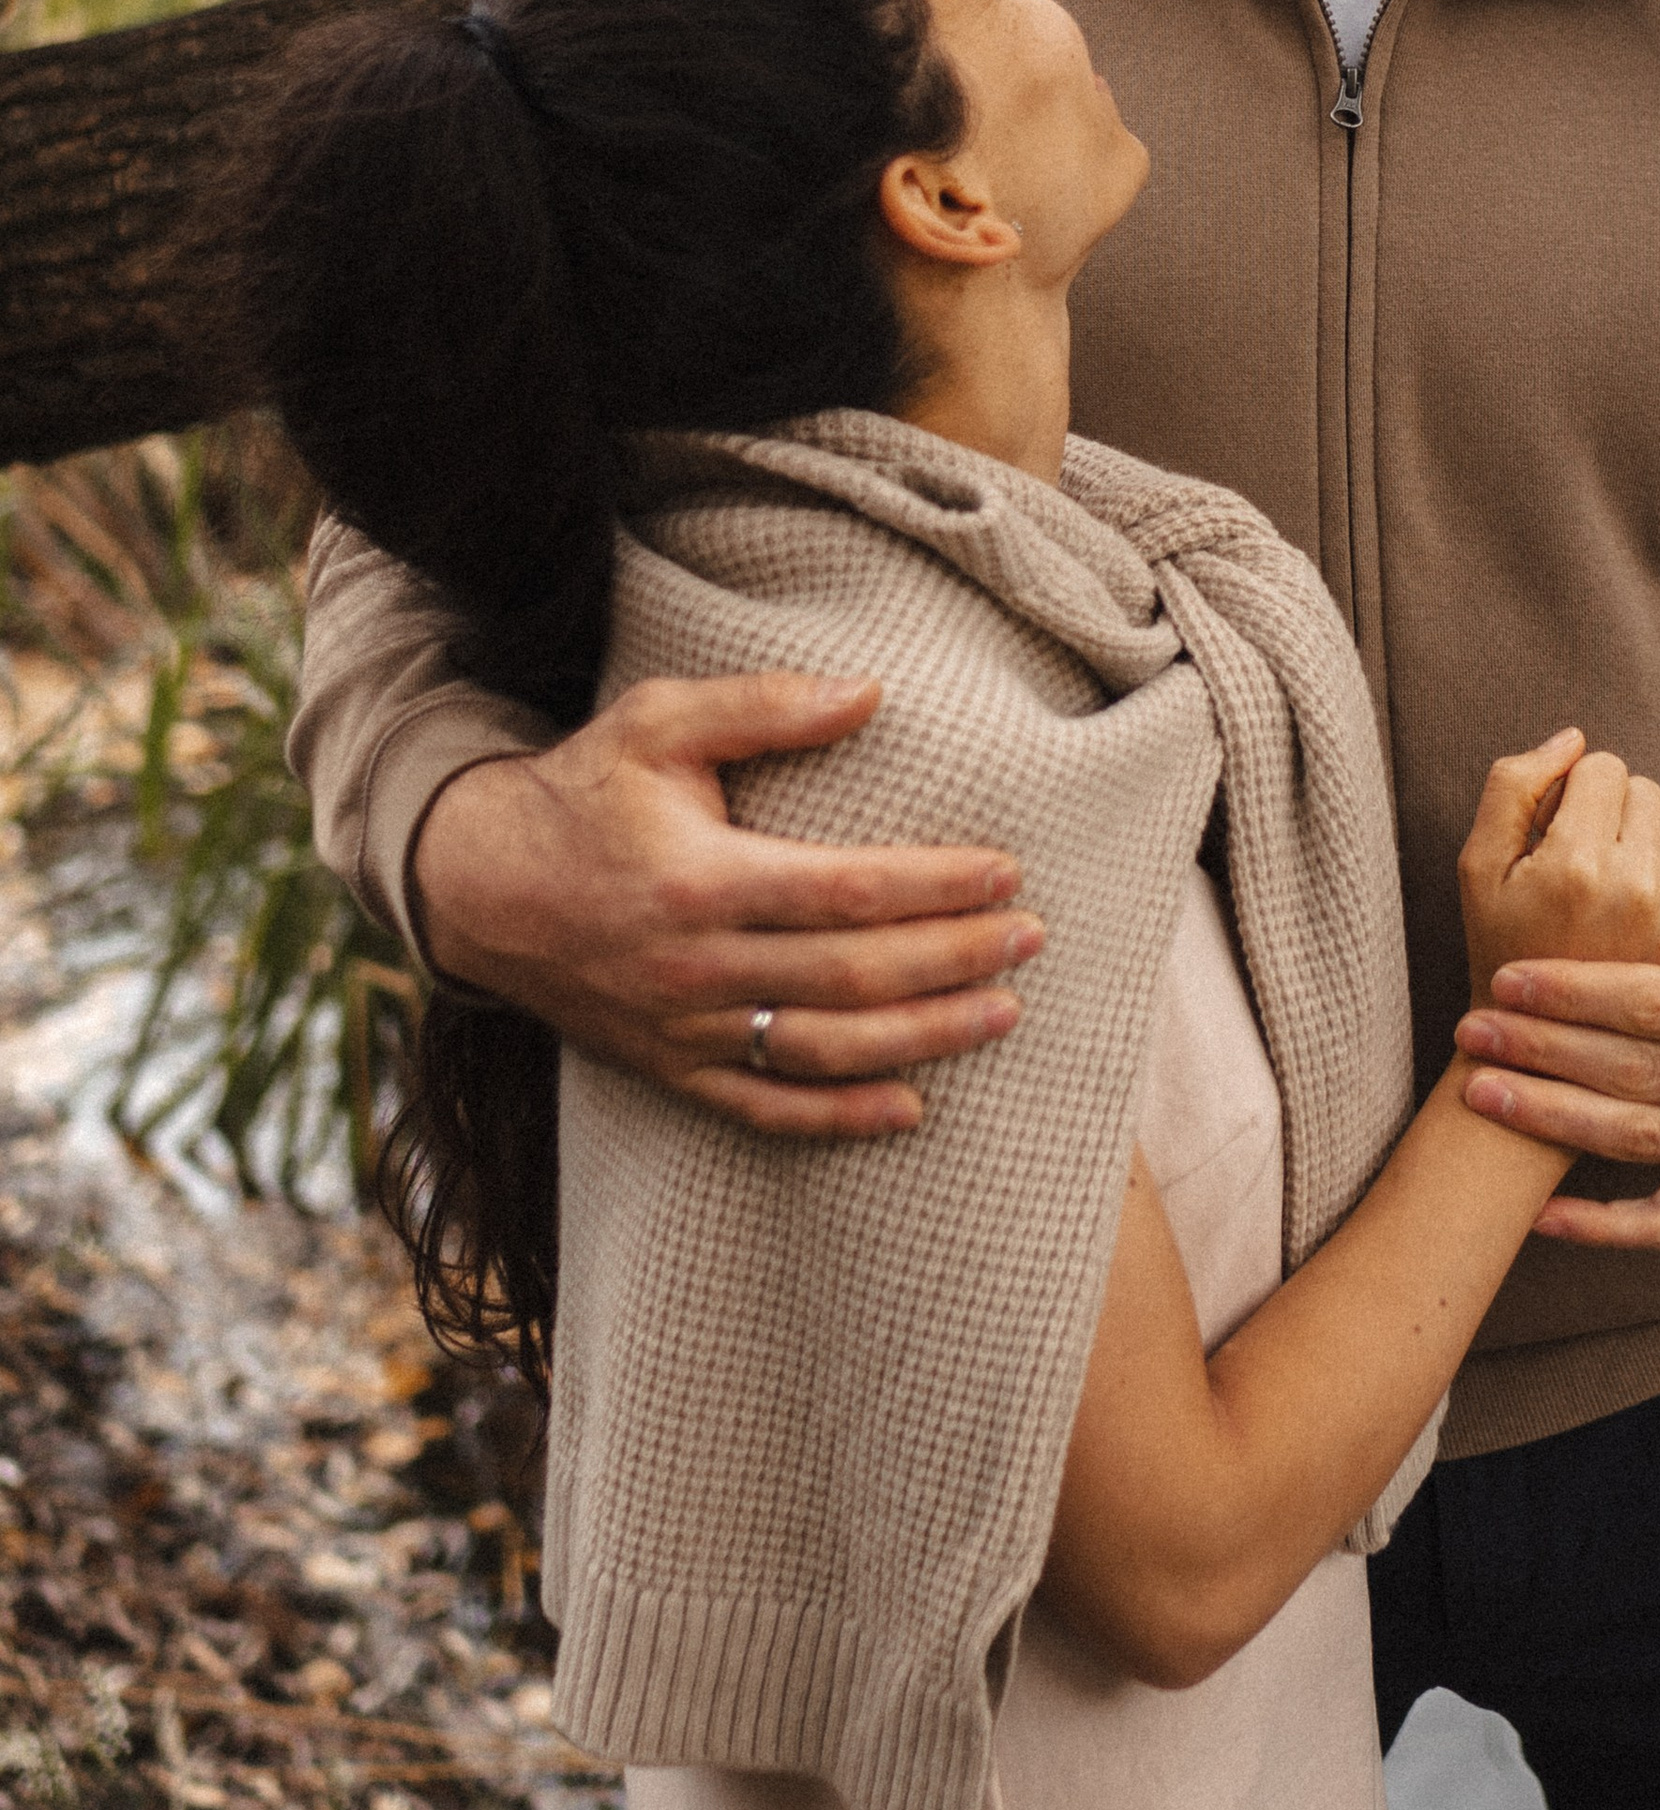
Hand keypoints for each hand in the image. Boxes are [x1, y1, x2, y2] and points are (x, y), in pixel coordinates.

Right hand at [410, 672, 1041, 1135]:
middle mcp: (697, 966)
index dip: (935, 887)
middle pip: (851, 978)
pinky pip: (763, 1107)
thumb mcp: (657, 721)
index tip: (1007, 874)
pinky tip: (909, 1110)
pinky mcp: (668, 1068)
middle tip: (1031, 940)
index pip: (848, 892)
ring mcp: (683, 1029)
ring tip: (1001, 1014)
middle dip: (952, 960)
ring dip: (922, 1040)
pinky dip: (838, 1117)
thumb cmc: (582, 789)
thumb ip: (764, 705)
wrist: (478, 886)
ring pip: (823, 1050)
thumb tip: (870, 691)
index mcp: (702, 878)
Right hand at [1456, 733, 1659, 1011]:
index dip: (1577, 791)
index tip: (1561, 832)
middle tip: (1591, 864)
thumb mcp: (1478, 866)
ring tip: (1625, 884)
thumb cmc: (1504, 947)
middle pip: (1646, 788)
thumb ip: (1513, 785)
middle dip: (1617, 812)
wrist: (1544, 1051)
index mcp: (1574, 864)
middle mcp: (1636, 888)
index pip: (1602, 767)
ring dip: (1659, 838)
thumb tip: (1574, 739)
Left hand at [1456, 883, 1659, 1247]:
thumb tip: (1582, 867)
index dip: (1577, 992)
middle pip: (1642, 1074)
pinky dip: (1602, 1226)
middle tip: (1473, 1030)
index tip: (1506, 978)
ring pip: (1643, 1143)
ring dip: (1553, 1120)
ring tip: (1482, 1092)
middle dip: (1546, 1052)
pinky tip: (1539, 1215)